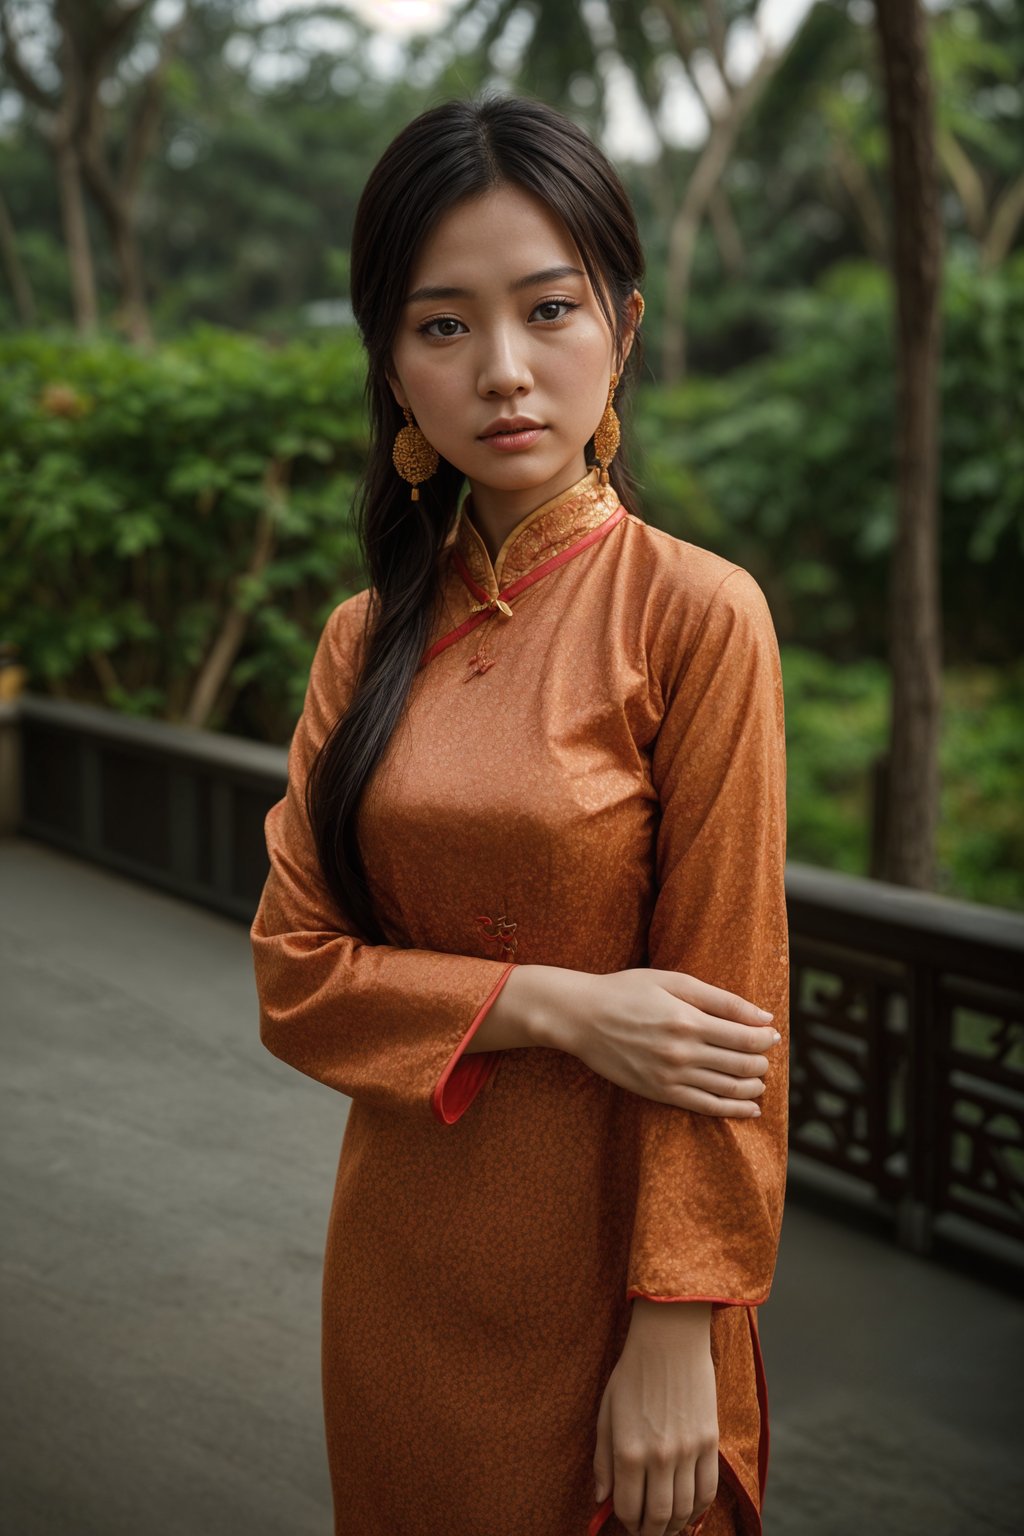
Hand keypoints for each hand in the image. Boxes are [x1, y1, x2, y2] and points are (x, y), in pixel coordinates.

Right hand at [566, 968, 781, 1115]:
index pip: (744, 1037)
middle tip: (765, 1057)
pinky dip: (733, 1110)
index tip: (772, 1035)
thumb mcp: (674, 981)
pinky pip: (706, 1107)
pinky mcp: (660, 1093)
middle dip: (761, 1062)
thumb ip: (720, 999)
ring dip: (753, 1086)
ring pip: (728, 1089)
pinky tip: (750, 1108)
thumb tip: (763, 1016)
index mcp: (688, 1020)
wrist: (582, 1017)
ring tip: (760, 1081)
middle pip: (741, 1065)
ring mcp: (671, 1076)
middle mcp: (683, 1052)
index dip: (765, 1038)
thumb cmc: (627, 991)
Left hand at [593, 1300, 717, 1535]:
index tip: (626, 1522)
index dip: (625, 1522)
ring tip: (666, 1524)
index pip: (627, 1508)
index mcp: (628, 1450)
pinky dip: (699, 1508)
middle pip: (658, 1518)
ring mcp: (688, 1451)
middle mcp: (659, 1457)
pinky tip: (689, 1508)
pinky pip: (707, 1490)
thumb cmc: (632, 1373)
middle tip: (646, 1531)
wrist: (670, 1339)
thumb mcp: (606, 1413)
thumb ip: (602, 1460)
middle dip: (650, 1532)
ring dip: (674, 1525)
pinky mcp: (710, 1442)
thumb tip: (600, 1499)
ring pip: (684, 1510)